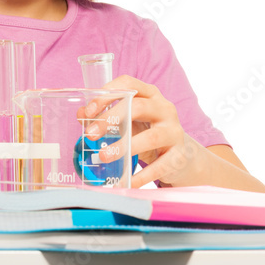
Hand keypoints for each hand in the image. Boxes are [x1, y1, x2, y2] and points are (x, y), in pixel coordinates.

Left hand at [78, 75, 208, 188]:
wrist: (183, 156)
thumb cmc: (149, 132)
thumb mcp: (129, 121)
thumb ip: (107, 116)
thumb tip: (81, 114)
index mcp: (151, 94)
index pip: (128, 84)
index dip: (106, 94)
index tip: (88, 111)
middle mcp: (165, 109)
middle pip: (138, 107)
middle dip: (111, 119)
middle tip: (90, 134)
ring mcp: (175, 132)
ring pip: (150, 137)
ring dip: (123, 148)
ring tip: (103, 157)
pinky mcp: (180, 155)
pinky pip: (159, 166)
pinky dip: (141, 176)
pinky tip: (124, 181)